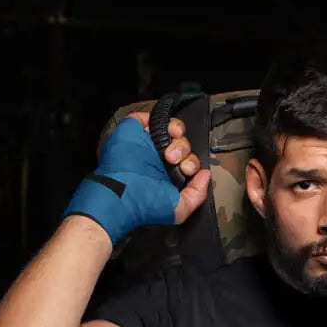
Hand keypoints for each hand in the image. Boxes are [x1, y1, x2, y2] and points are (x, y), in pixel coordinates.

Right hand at [63, 113, 210, 242]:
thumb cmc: (145, 206)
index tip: (187, 171)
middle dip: (185, 152)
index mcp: (168, 175)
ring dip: (179, 139)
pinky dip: (166, 122)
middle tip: (174, 162)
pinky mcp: (136, 129)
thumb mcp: (178, 209)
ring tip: (169, 152)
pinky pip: (156, 117)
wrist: (121, 194)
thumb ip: (197, 194)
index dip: (192, 164)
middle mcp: (158, 158)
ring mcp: (148, 142)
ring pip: (174, 130)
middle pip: (183, 145)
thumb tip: (205, 175)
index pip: (188, 162)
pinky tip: (168, 134)